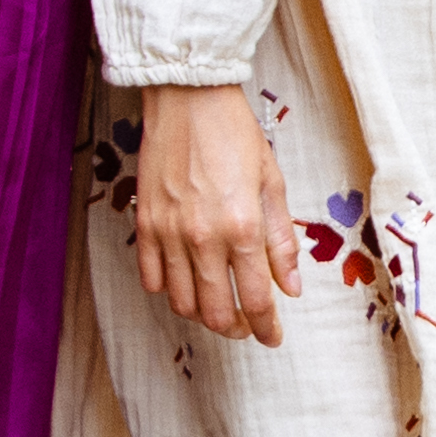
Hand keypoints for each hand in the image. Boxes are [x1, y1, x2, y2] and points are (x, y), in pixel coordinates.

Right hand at [129, 79, 298, 350]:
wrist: (188, 99)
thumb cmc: (235, 135)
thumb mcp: (272, 184)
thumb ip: (281, 241)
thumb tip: (290, 288)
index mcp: (244, 228)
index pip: (256, 300)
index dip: (266, 328)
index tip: (272, 337)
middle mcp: (204, 238)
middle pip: (216, 312)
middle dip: (235, 328)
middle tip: (246, 325)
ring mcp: (169, 234)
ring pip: (182, 302)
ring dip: (202, 314)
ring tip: (216, 306)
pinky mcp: (145, 224)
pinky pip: (151, 278)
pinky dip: (168, 291)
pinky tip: (185, 282)